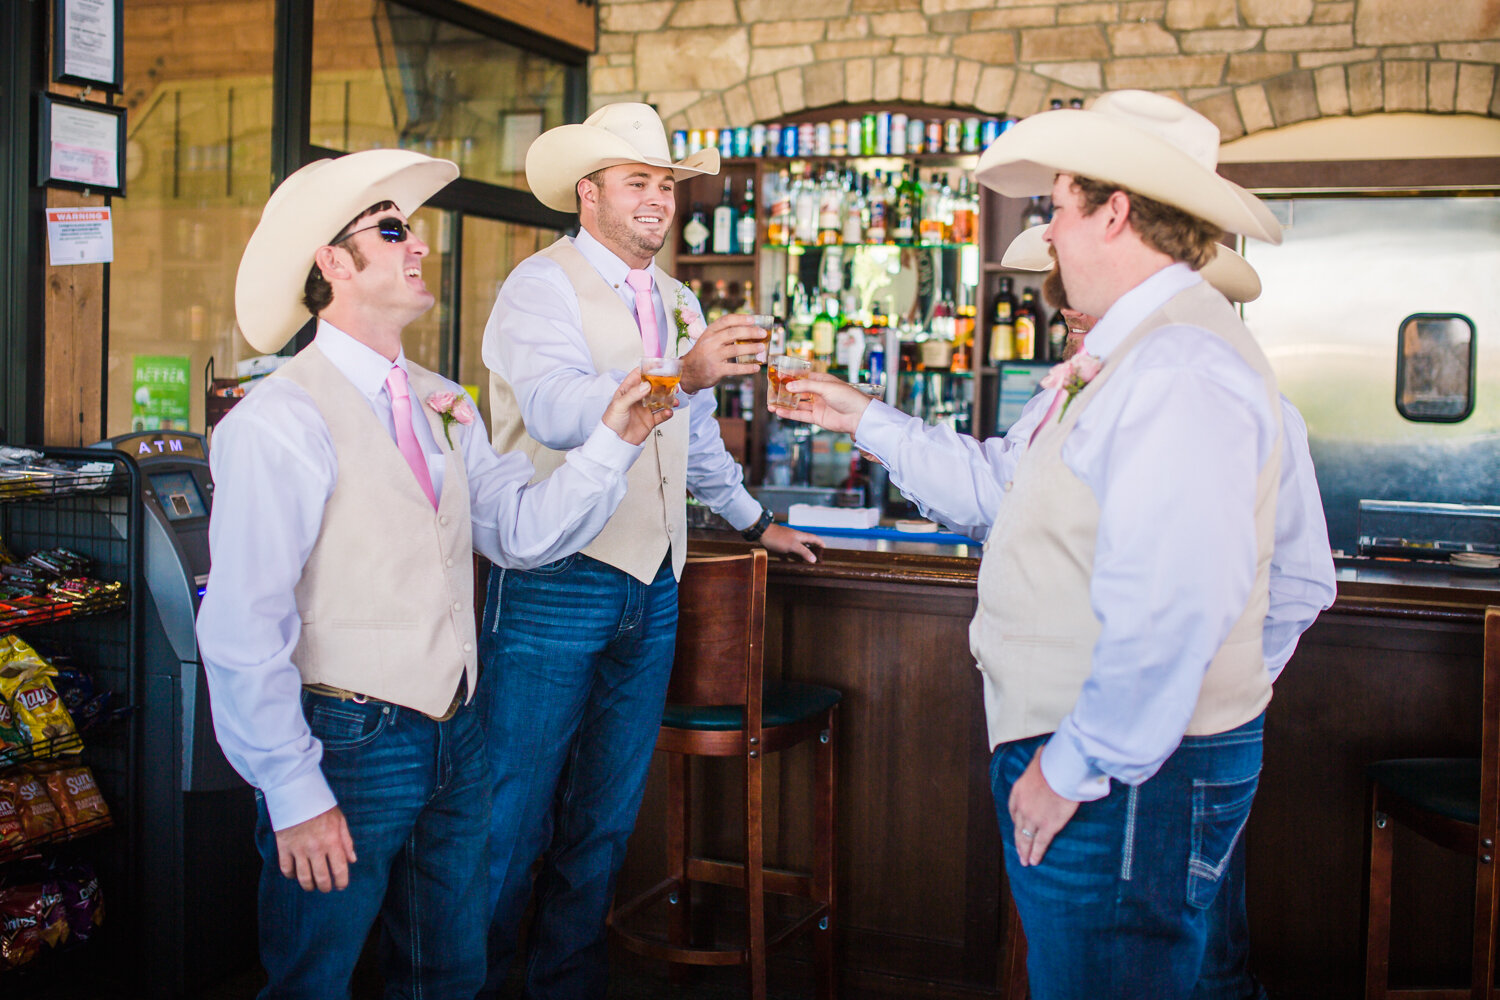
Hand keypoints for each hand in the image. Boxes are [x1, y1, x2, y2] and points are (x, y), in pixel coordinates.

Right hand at [274, 805, 356, 891]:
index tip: (341, 885)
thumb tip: (352, 860)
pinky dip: (291, 876)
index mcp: (332, 841)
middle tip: (326, 887)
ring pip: (303, 878)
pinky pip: (286, 869)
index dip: (342, 882)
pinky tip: (295, 874)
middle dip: (325, 887)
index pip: (340, 870)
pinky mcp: (284, 848)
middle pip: (321, 878)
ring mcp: (299, 849)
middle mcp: (316, 848)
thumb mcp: (340, 820)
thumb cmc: (321, 807)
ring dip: (309, 886)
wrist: (297, 795)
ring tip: (312, 885)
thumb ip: (347, 841)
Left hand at [603, 367, 673, 444]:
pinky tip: (669, 412)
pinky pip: (661, 415)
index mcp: (627, 390)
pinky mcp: (650, 421)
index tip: (659, 366)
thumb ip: (633, 394)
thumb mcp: (619, 405)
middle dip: (664, 384)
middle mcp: (637, 398)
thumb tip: (646, 385)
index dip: (648, 369)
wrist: (614, 443)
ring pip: (660, 400)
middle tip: (673, 384)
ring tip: (674, 399)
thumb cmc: (611, 422)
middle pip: (653, 387)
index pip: (639, 375)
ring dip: (668, 399)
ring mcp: (644, 409)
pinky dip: (667, 413)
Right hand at [679, 315, 764, 393]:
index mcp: (709, 332)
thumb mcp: (708, 341)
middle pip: (733, 333)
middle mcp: (710, 342)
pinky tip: (756, 367)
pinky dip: (748, 368)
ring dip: (751, 348)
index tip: (753, 319)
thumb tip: (750, 331)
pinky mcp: (716, 370)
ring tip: (762, 348)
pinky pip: (735, 368)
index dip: (741, 318)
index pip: (726, 320)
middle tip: (763, 333)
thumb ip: (724, 336)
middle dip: (750, 332)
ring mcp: (713, 356)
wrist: (687, 373)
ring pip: (735, 349)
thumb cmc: (703, 355)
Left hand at [759, 523, 821, 562]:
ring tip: (805, 563)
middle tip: (816, 559)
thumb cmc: (778, 538)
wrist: (762, 533)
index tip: (825, 550)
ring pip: (798, 548)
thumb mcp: (793, 546)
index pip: (815, 538)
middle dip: (812, 550)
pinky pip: (788, 552)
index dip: (820, 544)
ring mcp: (788, 541)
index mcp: (801, 536)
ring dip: (802, 555)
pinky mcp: (781, 545)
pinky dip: (791, 557)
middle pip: (807, 544)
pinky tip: (789, 562)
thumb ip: (804, 552)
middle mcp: (796, 538)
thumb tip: (814, 559)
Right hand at [767, 372, 872, 435]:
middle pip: (798, 391)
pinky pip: (801, 415)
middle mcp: (818, 393)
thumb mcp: (825, 387)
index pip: (803, 377)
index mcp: (822, 381)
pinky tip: (779, 411)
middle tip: (772, 391)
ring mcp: (817, 405)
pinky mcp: (817, 417)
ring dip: (785, 403)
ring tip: (771, 403)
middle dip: (785, 391)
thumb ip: (806, 386)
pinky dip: (790, 414)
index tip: (778, 376)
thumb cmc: (847, 397)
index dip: (791, 376)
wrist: (858, 416)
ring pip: (797, 404)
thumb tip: (789, 385)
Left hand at [1007, 749, 1078, 866]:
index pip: (1013, 809)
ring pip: (1026, 838)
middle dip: (1018, 841)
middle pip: (1017, 827)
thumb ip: (1039, 759)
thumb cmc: (1054, 761)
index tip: (1018, 826)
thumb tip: (1043, 751)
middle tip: (1018, 852)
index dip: (1016, 819)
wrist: (1061, 771)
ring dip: (1025, 851)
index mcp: (1019, 790)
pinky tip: (1034, 861)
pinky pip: (1040, 843)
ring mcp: (1033, 818)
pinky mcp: (1047, 826)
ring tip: (1025, 861)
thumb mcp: (1040, 758)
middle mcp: (1022, 806)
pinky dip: (1036, 853)